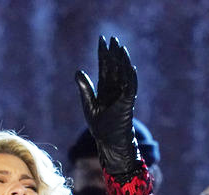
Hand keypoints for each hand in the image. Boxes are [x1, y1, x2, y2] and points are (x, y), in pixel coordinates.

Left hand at [75, 36, 139, 180]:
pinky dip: (130, 77)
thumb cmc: (100, 127)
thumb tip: (78, 71)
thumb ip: (85, 88)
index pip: (105, 67)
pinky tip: (129, 66)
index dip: (103, 54)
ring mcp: (123, 95)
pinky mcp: (128, 103)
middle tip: (112, 38)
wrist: (108, 142)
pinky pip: (130, 87)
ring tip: (120, 47)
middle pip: (115, 67)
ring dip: (122, 61)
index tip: (102, 40)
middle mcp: (115, 90)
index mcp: (105, 89)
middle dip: (113, 53)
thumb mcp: (88, 105)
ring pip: (123, 74)